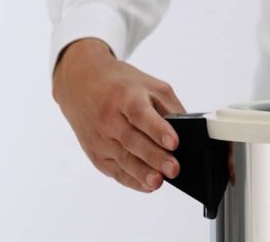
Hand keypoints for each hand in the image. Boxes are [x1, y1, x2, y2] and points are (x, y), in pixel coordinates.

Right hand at [52, 38, 185, 191]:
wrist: (80, 83)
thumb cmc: (122, 85)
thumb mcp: (151, 85)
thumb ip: (169, 108)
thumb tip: (188, 133)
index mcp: (125, 96)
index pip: (141, 114)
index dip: (157, 129)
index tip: (174, 143)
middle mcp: (109, 118)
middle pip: (132, 140)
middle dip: (154, 157)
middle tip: (174, 169)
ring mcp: (99, 137)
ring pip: (122, 159)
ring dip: (141, 173)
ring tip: (158, 182)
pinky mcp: (94, 153)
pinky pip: (114, 170)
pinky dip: (130, 179)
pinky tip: (147, 185)